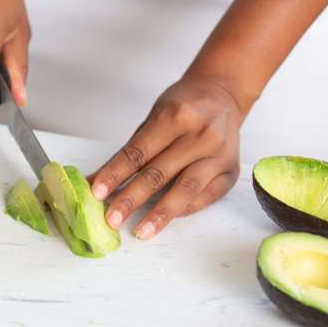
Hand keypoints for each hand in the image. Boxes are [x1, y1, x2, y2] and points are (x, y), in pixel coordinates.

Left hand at [90, 76, 245, 239]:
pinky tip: (165, 219)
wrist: (224, 95)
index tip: (97, 193)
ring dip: (160, 214)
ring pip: (185, 190)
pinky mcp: (231, 171)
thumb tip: (96, 181)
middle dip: (131, 199)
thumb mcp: (153, 118)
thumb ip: (129, 151)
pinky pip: (205, 197)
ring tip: (141, 231)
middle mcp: (201, 135)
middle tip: (112, 220)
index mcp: (176, 116)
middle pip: (159, 174)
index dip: (115, 174)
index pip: (138, 152)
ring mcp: (219, 155)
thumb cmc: (183, 106)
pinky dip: (183, 210)